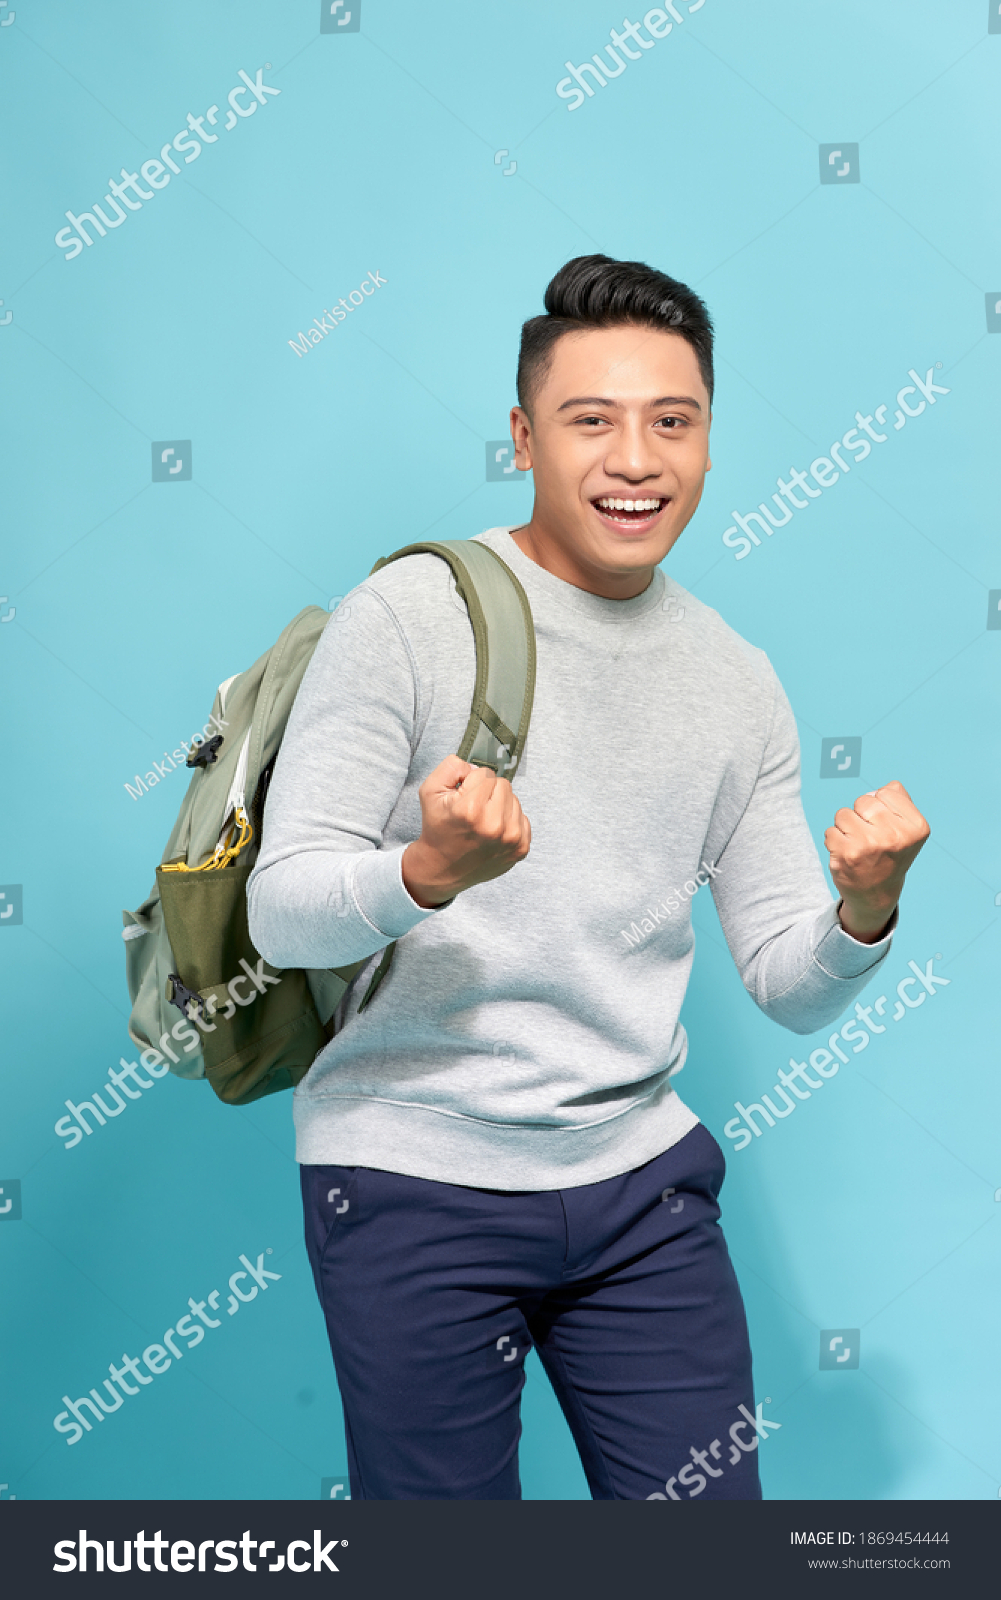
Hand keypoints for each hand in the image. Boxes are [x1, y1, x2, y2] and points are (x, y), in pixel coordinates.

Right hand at [402, 754, 531, 908]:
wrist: (442, 868)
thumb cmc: (437, 828)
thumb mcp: (429, 791)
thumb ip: (451, 766)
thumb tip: (476, 767)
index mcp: (471, 810)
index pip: (485, 773)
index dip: (471, 782)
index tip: (463, 798)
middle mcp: (494, 825)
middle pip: (503, 784)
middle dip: (488, 792)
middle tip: (473, 810)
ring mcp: (511, 839)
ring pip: (514, 800)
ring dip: (500, 806)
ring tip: (482, 822)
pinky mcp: (521, 849)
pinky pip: (522, 818)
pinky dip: (509, 821)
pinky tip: (493, 832)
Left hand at [824, 780, 928, 943]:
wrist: (877, 895)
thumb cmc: (890, 853)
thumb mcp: (907, 828)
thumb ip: (899, 800)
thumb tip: (883, 788)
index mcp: (916, 827)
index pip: (885, 792)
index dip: (881, 806)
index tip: (887, 827)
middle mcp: (895, 836)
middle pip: (863, 801)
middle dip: (861, 815)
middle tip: (871, 837)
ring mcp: (869, 845)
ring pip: (843, 814)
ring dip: (846, 828)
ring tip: (859, 845)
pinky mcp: (846, 854)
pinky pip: (830, 831)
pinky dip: (835, 841)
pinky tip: (848, 855)